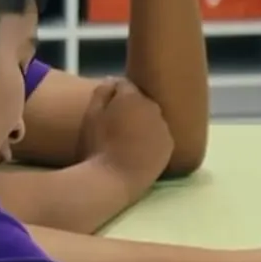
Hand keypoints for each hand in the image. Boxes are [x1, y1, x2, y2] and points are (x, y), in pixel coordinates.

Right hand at [76, 77, 172, 192]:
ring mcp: (164, 128)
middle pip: (141, 101)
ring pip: (152, 118)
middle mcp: (153, 108)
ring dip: (143, 123)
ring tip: (128, 140)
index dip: (113, 97)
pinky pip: (160, 136)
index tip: (106, 110)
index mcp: (132, 97)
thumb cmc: (96, 147)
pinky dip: (152, 139)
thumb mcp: (90, 115)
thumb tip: (113, 80)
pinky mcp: (169, 147)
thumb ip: (102, 92)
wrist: (111, 181)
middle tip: (116, 126)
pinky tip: (139, 150)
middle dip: (131, 108)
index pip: (123, 85)